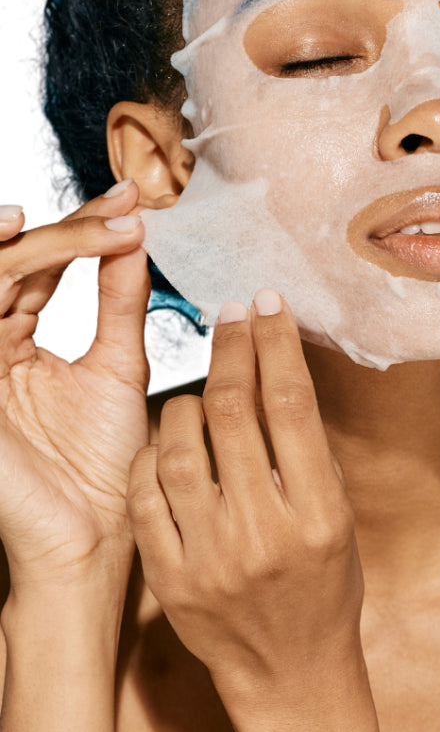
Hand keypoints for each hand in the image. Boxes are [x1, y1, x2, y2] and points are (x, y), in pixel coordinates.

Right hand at [0, 182, 149, 590]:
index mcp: (14, 341)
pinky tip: (28, 243)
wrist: (91, 531)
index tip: (134, 199)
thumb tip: (133, 237)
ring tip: (104, 224)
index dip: (82, 228)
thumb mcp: (117, 366)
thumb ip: (118, 302)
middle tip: (126, 203)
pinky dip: (3, 272)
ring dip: (47, 242)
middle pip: (9, 261)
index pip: (38, 267)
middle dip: (68, 225)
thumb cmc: (102, 463)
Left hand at [126, 290, 362, 703]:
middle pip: (233, 414)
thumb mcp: (339, 520)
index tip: (268, 305)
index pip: (291, 407)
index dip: (276, 345)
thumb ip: (308, 456)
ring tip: (203, 388)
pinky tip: (170, 439)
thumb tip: (277, 379)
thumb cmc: (326, 589)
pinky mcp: (169, 575)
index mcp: (319, 515)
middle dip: (231, 349)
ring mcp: (210, 556)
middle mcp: (264, 533)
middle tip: (233, 315)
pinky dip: (154, 452)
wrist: (290, 671)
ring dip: (187, 398)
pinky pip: (146, 492)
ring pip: (177, 445)